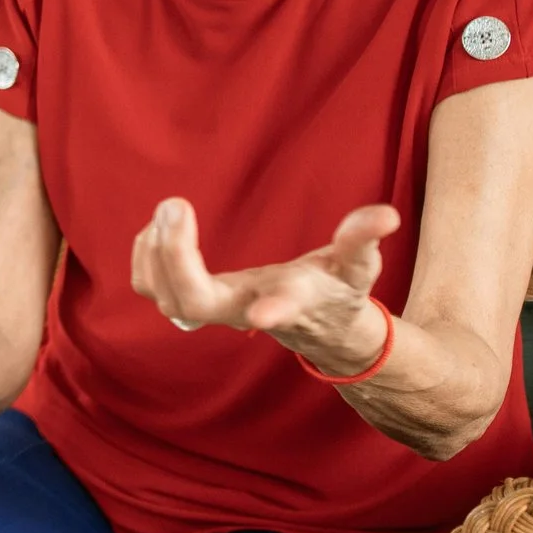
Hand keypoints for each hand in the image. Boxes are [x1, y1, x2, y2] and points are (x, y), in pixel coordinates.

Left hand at [130, 197, 396, 368]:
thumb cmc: (337, 292)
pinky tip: (155, 229)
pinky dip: (145, 257)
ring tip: (167, 212)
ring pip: (165, 298)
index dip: (271, 310)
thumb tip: (386, 215)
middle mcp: (241, 311)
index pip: (276, 310)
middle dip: (176, 257)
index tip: (260, 313)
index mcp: (286, 302)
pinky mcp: (193, 302)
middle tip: (174, 205)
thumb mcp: (359, 266)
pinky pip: (152, 288)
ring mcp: (213, 310)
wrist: (320, 328)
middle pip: (194, 303)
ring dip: (155, 253)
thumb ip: (364, 240)